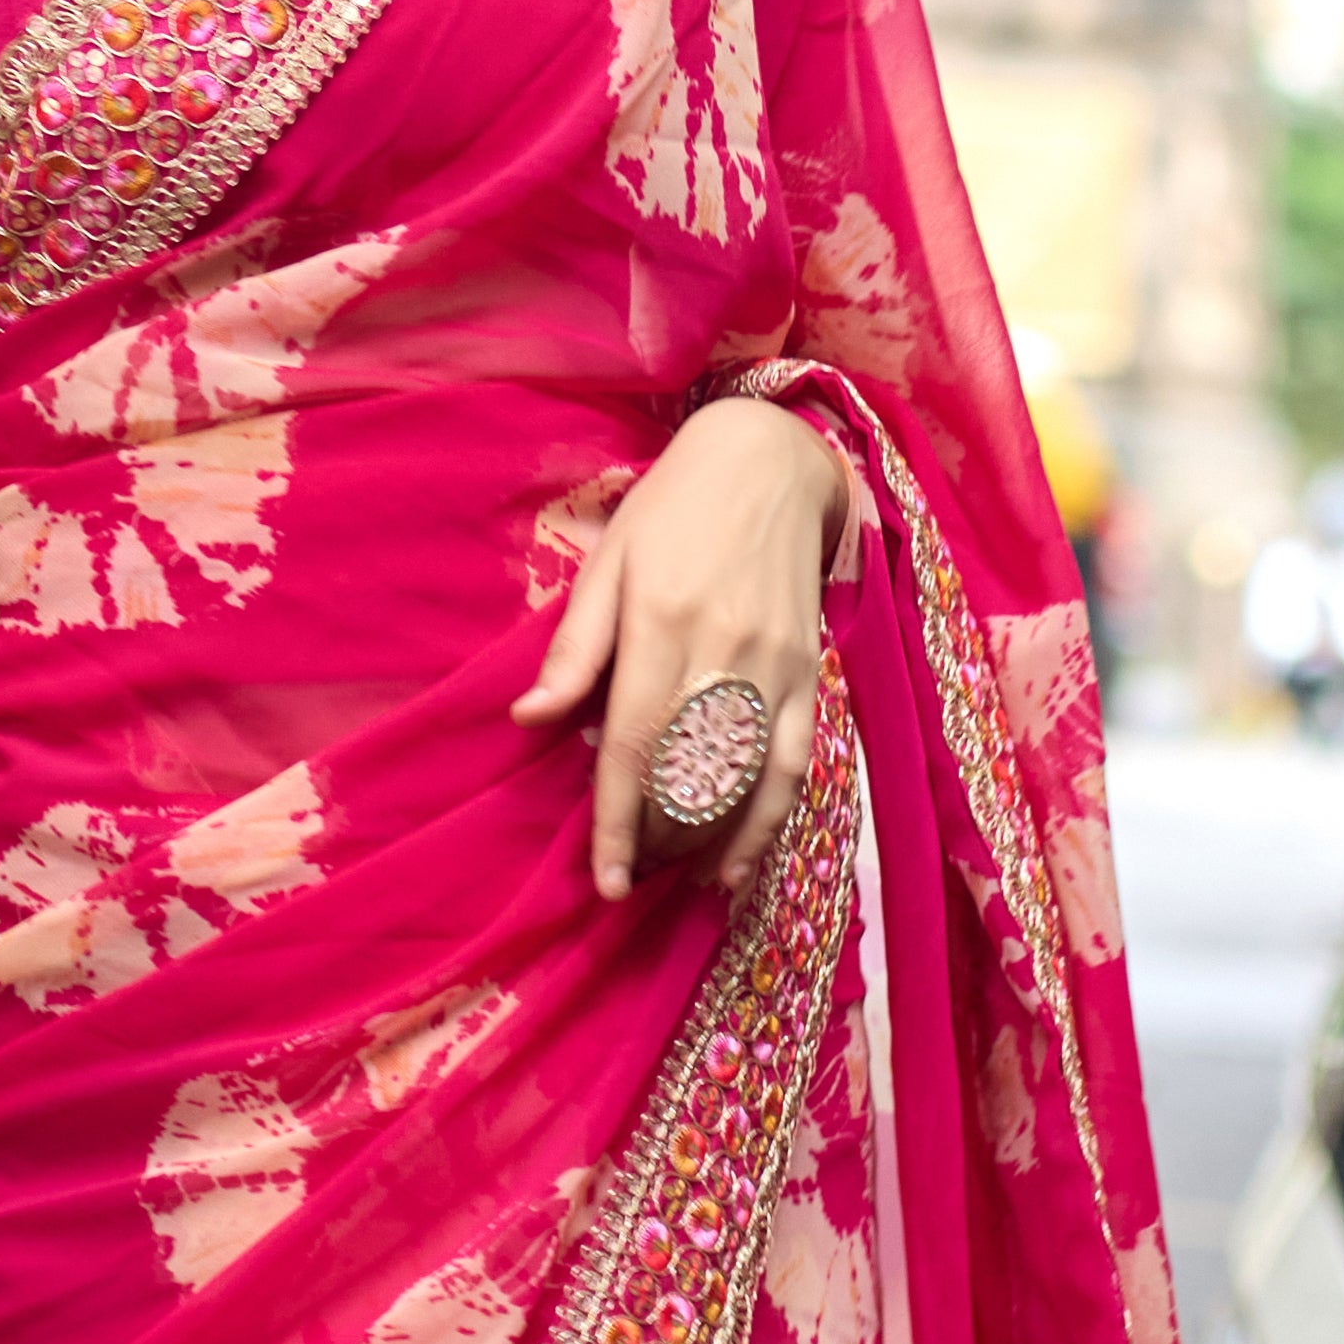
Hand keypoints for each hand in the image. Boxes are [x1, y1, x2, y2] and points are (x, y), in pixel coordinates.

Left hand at [511, 396, 847, 900]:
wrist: (769, 462)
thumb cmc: (672, 509)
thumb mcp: (609, 561)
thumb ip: (575, 648)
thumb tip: (531, 720)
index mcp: (663, 623)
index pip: (635, 746)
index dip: (617, 822)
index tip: (605, 880)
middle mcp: (725, 652)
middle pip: (691, 774)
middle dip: (658, 839)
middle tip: (629, 877)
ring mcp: (777, 666)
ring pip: (749, 780)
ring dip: (714, 843)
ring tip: (682, 881)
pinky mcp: (812, 672)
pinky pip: (796, 763)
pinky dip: (772, 820)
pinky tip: (743, 857)